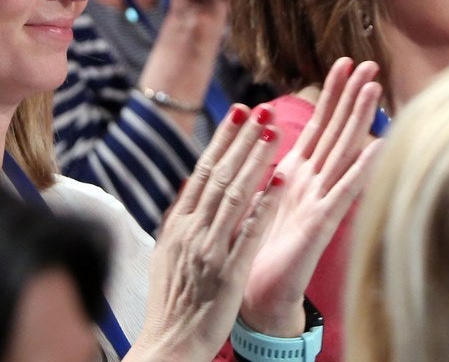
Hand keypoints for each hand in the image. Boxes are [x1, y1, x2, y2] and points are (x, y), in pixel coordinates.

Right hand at [130, 104, 284, 359]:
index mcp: (178, 224)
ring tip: (274, 132)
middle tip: (262, 109)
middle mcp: (192, 231)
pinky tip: (280, 183)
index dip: (223, 139)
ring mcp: (210, 250)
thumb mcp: (168, 252)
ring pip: (235, 195)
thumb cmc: (172, 301)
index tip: (239, 112)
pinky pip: (248, 233)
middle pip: (220, 175)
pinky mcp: (228, 273)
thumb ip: (181, 219)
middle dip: (242, 139)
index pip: (203, 171)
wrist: (169, 345)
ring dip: (255, 161)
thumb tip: (189, 188)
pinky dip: (264, 206)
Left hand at [239, 58, 382, 336]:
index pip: (318, 124)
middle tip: (369, 62)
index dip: (331, 93)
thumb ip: (269, 164)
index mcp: (296, 173)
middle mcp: (314, 182)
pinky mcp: (322, 223)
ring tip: (375, 88)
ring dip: (359, 119)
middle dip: (352, 95)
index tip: (344, 61)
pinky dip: (361, 169)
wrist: (258, 294)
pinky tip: (377, 146)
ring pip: (343, 151)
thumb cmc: (259, 247)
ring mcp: (321, 200)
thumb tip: (266, 127)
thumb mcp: (260, 194)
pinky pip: (344, 191)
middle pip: (337, 129)